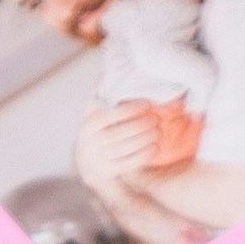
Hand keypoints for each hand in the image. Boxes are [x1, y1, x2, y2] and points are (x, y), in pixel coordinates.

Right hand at [77, 91, 200, 189]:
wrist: (86, 162)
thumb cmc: (95, 130)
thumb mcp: (92, 111)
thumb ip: (100, 93)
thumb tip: (106, 73)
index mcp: (88, 124)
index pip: (109, 116)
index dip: (129, 109)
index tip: (147, 104)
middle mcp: (91, 142)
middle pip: (119, 133)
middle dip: (141, 125)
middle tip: (157, 119)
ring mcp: (99, 158)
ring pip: (125, 148)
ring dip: (145, 140)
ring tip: (158, 132)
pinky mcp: (108, 171)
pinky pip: (129, 163)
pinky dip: (143, 155)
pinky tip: (155, 147)